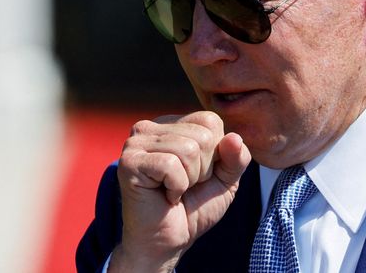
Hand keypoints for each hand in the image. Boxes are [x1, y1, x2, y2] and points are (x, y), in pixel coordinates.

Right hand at [109, 111, 250, 272]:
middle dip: (204, 169)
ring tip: (174, 190)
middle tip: (184, 185)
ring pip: (188, 150)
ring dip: (189, 180)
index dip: (215, 153)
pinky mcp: (129, 162)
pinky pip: (170, 166)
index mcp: (170, 124)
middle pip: (202, 136)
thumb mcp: (226, 180)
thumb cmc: (193, 208)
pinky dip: (176, 187)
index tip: (198, 174)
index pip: (210, 120)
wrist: (167, 243)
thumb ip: (236, 157)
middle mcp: (149, 127)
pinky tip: (165, 196)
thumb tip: (234, 137)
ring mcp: (135, 143)